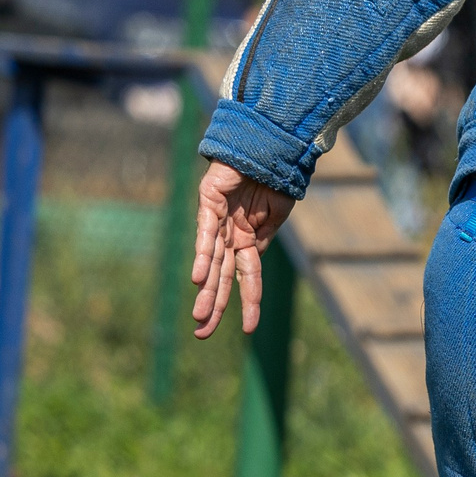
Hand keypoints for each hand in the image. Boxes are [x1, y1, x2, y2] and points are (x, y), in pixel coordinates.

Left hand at [191, 161, 295, 335]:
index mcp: (249, 239)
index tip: (247, 330)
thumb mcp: (276, 216)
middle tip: (202, 333)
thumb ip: (261, 241)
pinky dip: (202, 256)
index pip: (248, 279)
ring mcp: (219, 219)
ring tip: (200, 316)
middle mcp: (231, 234)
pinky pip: (206, 234)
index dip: (248, 304)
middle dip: (214, 306)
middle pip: (222, 277)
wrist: (271, 143)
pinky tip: (197, 278)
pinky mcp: (209, 201)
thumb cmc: (278, 176)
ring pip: (212, 262)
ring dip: (207, 290)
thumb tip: (249, 269)